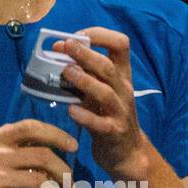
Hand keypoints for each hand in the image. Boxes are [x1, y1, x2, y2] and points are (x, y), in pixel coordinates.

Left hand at [53, 27, 148, 179]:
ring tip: (66, 73)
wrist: (128, 152)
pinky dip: (85, 116)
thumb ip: (85, 73)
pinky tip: (71, 110)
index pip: (121, 44)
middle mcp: (123, 90)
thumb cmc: (109, 116)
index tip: (77, 36)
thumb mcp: (101, 91)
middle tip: (65, 46)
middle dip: (86, 53)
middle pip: (108, 67)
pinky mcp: (114, 132)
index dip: (100, 35)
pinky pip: (100, 123)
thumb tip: (59, 52)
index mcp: (122, 75)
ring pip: (105, 93)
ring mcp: (120, 112)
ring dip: (85, 81)